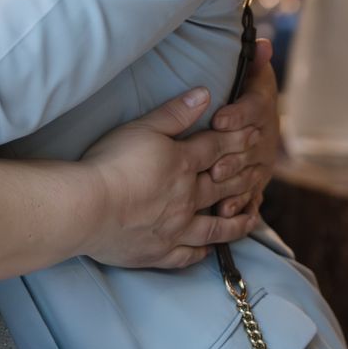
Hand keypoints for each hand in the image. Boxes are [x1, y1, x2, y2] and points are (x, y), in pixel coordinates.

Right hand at [78, 87, 261, 269]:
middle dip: (243, 177)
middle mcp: (187, 198)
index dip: (237, 139)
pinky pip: (188, 255)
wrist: (87, 207)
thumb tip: (205, 94)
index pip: (217, 148)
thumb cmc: (110, 162)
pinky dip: (201, 251)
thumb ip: (174, 113)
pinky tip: (207, 249)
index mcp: (182, 164)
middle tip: (260, 173)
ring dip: (236, 222)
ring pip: (215, 227)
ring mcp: (176, 228)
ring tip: (251, 217)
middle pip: (223, 186)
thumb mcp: (141, 128)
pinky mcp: (160, 252)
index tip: (256, 134)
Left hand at [208, 39, 278, 217]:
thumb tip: (261, 43)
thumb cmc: (243, 91)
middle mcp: (266, 136)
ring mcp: (262, 161)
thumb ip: (252, 62)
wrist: (253, 120)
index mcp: (262, 106)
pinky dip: (240, 206)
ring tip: (216, 184)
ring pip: (251, 172)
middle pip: (251, 146)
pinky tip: (226, 212)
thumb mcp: (248, 75)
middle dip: (233, 155)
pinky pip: (251, 196)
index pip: (253, 109)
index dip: (237, 114)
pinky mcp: (255, 181)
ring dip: (235, 180)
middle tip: (214, 163)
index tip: (219, 119)